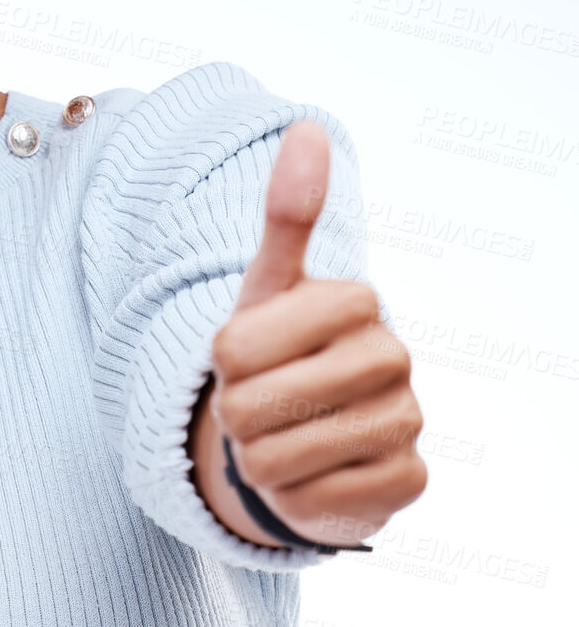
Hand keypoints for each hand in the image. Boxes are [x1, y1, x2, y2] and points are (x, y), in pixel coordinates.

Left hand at [207, 120, 427, 549]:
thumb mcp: (266, 283)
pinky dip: (293, 495)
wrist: (304, 434)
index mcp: (356, 301)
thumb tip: (308, 127)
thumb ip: (285, 212)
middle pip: (251, 404)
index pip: (232, 346)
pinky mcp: (408, 484)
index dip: (219, 360)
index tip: (243, 355)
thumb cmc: (276, 350)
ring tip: (279, 437)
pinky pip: (311, 499)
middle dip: (236, 412)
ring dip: (258, 457)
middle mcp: (394, 358)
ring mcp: (407, 423)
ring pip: (276, 458)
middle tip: (260, 402)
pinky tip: (313, 474)